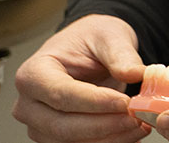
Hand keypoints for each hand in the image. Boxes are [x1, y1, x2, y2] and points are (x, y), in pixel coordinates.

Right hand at [11, 14, 150, 142]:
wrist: (88, 51)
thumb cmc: (90, 40)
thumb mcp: (109, 36)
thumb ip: (121, 55)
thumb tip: (135, 73)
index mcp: (33, 73)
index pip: (61, 94)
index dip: (95, 102)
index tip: (125, 103)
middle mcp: (29, 103)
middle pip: (61, 125)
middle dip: (103, 125)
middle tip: (137, 118)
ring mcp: (39, 124)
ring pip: (71, 142)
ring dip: (109, 137)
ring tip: (139, 124)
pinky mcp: (54, 137)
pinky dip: (108, 142)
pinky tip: (130, 133)